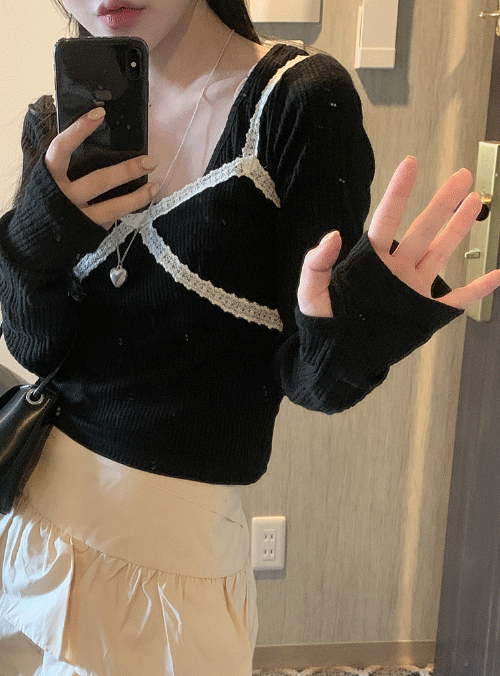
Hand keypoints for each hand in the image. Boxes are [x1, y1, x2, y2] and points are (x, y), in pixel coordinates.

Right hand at [44, 108, 158, 229]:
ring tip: (154, 186)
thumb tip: (93, 129)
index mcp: (48, 177)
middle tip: (150, 161)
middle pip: (98, 181)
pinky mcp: (87, 231)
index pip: (61, 148)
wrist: (32, 239)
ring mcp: (77, 216)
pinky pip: (111, 219)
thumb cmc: (45, 199)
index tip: (99, 114)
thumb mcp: (47, 178)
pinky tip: (142, 201)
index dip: (78, 130)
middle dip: (126, 170)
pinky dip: (127, 210)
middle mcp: (63, 197)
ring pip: (111, 208)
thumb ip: (64, 161)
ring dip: (136, 197)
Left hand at [298, 156, 499, 316]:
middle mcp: (396, 269)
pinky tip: (496, 275)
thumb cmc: (323, 324)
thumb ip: (316, 265)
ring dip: (460, 228)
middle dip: (443, 202)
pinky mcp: (424, 311)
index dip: (399, 192)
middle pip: (424, 228)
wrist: (337, 358)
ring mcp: (413, 288)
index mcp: (371, 261)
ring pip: (442, 251)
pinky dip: (479, 289)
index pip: (387, 219)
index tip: (410, 164)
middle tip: (462, 176)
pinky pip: (458, 298)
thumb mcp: (310, 294)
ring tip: (474, 202)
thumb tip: (331, 236)